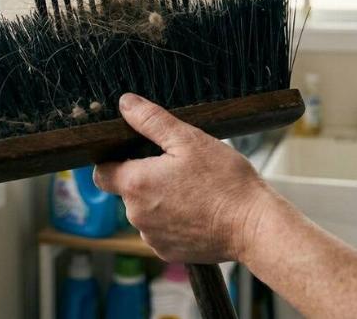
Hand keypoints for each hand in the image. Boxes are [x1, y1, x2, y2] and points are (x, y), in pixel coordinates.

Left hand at [93, 93, 272, 262]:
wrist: (254, 226)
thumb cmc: (225, 181)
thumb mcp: (189, 140)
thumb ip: (151, 120)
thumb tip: (125, 104)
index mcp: (136, 184)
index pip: (102, 172)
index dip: (114, 160)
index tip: (135, 154)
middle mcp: (136, 215)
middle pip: (126, 191)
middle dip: (145, 178)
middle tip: (177, 168)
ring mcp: (152, 237)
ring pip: (145, 211)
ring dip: (159, 200)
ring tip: (192, 190)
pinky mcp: (168, 252)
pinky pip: (161, 231)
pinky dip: (173, 221)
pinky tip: (197, 210)